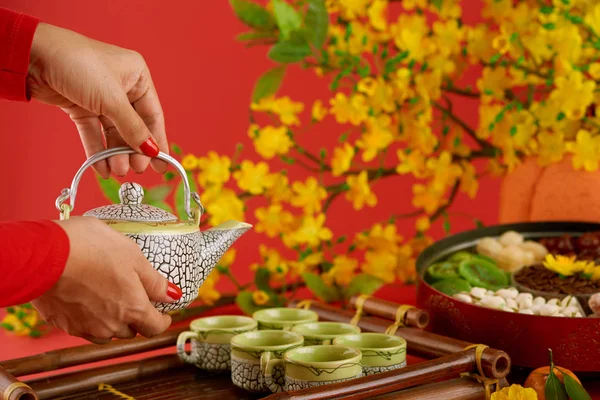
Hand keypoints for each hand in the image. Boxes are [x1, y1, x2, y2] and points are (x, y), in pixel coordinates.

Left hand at [27, 22, 167, 177]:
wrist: (34, 56)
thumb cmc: (78, 64)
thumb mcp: (112, 98)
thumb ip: (133, 127)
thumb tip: (151, 150)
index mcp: (137, 77)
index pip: (153, 115)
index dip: (157, 140)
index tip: (160, 163)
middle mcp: (122, 88)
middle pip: (134, 127)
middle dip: (133, 150)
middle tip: (135, 169)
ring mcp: (101, 99)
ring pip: (114, 133)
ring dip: (116, 154)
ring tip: (117, 171)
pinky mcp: (82, 108)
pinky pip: (94, 133)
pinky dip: (98, 150)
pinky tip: (102, 167)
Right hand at [31, 217, 181, 343]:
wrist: (44, 254)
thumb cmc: (91, 249)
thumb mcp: (134, 256)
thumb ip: (155, 281)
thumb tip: (173, 295)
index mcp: (132, 310)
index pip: (155, 328)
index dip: (162, 320)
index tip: (163, 312)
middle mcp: (110, 325)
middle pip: (131, 331)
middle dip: (137, 318)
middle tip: (135, 298)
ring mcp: (84, 327)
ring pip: (106, 332)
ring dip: (113, 320)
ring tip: (109, 297)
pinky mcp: (62, 323)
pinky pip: (83, 327)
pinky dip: (89, 317)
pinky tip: (85, 298)